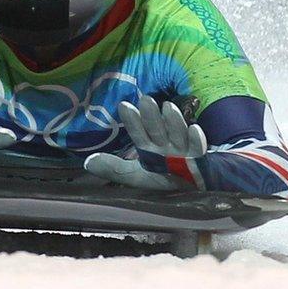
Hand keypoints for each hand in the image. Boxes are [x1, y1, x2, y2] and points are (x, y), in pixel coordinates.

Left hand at [84, 95, 206, 189]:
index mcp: (150, 148)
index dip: (133, 121)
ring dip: (173, 121)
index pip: (139, 133)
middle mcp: (165, 146)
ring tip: (168, 107)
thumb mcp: (136, 176)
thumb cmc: (163, 179)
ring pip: (177, 134)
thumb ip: (114, 168)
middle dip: (151, 116)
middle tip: (145, 99)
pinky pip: (198, 149)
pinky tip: (195, 129)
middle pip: (157, 130)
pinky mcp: (199, 160)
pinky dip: (196, 139)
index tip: (125, 105)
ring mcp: (182, 151)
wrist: (192, 189)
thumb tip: (88, 162)